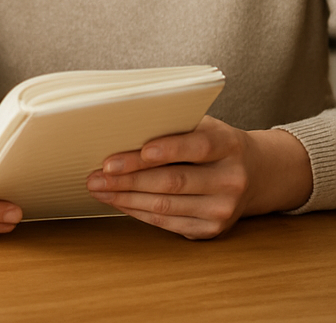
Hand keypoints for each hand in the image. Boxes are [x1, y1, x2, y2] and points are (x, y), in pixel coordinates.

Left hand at [85, 116, 312, 238]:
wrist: (256, 174)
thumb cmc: (215, 142)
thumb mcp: (203, 124)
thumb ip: (172, 124)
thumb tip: (121, 125)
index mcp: (228, 145)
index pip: (198, 146)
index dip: (169, 149)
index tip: (141, 149)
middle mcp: (231, 179)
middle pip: (174, 180)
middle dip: (130, 178)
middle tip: (97, 173)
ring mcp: (223, 208)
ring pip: (167, 205)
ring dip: (126, 198)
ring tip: (98, 188)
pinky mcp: (213, 229)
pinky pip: (169, 222)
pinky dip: (139, 212)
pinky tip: (119, 202)